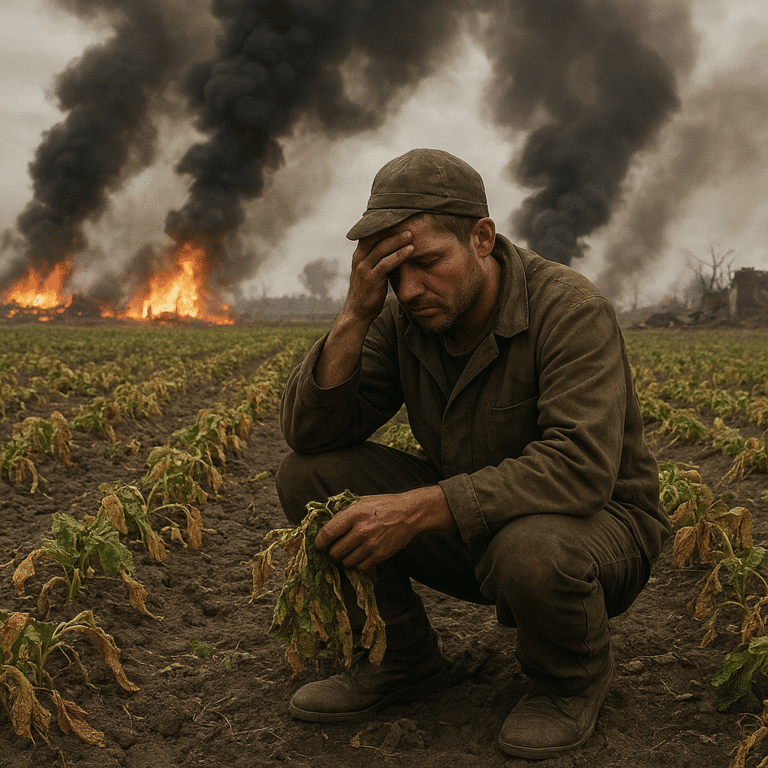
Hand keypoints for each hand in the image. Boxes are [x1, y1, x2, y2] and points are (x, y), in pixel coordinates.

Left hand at [313, 487, 456, 571]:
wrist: (408, 514)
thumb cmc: (382, 505)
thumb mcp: (360, 502)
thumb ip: (342, 512)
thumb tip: (322, 524)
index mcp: (354, 514)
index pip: (327, 533)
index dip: (319, 542)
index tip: (319, 545)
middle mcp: (361, 531)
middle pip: (334, 552)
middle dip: (330, 553)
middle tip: (332, 550)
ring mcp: (371, 545)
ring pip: (346, 562)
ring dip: (344, 559)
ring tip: (347, 552)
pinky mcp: (380, 556)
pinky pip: (360, 567)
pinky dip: (357, 564)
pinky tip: (359, 555)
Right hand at [344, 230, 413, 324]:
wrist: (358, 313)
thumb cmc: (367, 292)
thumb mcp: (370, 272)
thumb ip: (378, 260)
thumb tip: (394, 249)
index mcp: (359, 255)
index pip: (370, 234)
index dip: (384, 226)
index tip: (399, 220)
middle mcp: (359, 259)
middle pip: (376, 237)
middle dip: (392, 229)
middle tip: (408, 224)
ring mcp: (364, 269)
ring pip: (382, 248)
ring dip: (397, 240)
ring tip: (411, 235)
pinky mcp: (372, 279)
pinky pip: (386, 263)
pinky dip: (399, 255)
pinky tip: (410, 250)